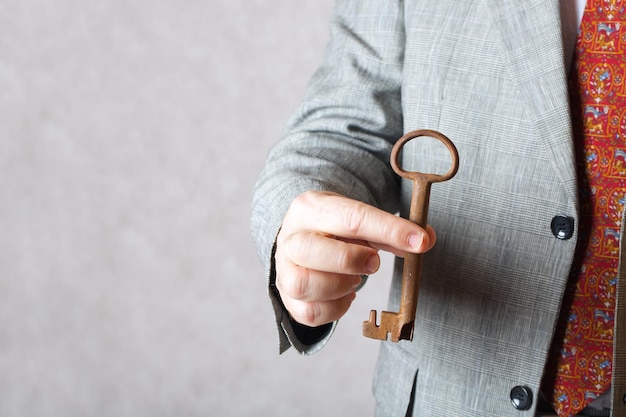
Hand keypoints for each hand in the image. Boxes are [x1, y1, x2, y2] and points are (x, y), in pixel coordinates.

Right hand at [275, 190, 435, 326]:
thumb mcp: (358, 218)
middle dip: (352, 260)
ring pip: (304, 285)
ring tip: (353, 278)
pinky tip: (345, 294)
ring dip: (339, 286)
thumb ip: (389, 230)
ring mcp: (284, 269)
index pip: (351, 217)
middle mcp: (291, 237)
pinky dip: (335, 309)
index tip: (421, 242)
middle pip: (312, 251)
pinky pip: (309, 313)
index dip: (390, 230)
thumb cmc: (333, 230)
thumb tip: (425, 239)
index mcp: (311, 208)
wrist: (299, 238)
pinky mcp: (287, 297)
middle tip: (374, 263)